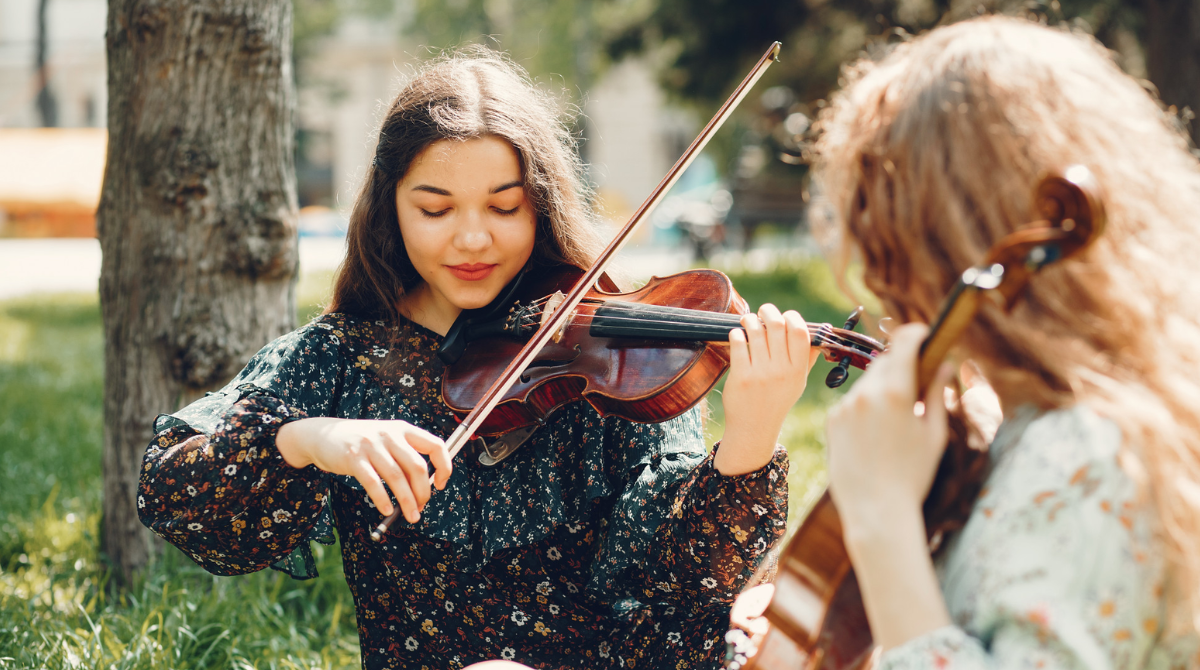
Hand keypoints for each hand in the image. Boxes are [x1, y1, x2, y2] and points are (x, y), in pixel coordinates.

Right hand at [276, 417, 450, 523]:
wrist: (324, 435)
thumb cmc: (362, 443)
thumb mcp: (387, 440)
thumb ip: (405, 456)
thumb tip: (424, 488)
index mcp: (403, 429)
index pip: (436, 445)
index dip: (444, 467)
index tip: (440, 485)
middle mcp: (390, 435)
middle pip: (417, 467)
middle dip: (423, 492)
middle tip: (421, 508)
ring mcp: (371, 445)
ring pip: (397, 478)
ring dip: (407, 502)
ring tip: (411, 516)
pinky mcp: (353, 458)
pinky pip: (373, 484)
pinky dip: (383, 500)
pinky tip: (386, 511)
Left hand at [716, 304, 819, 474]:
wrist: (754, 428)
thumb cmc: (776, 401)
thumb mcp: (797, 383)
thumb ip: (806, 360)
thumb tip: (818, 337)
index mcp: (797, 370)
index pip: (800, 332)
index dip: (793, 317)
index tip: (786, 315)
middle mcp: (781, 371)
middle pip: (777, 326)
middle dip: (768, 311)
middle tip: (763, 311)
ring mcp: (760, 373)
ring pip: (756, 331)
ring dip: (750, 320)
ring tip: (747, 320)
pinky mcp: (741, 376)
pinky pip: (739, 344)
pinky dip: (737, 334)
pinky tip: (737, 334)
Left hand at [823, 323, 954, 648]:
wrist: (874, 510)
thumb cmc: (913, 475)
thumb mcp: (934, 434)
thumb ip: (938, 394)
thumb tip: (945, 364)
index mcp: (896, 393)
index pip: (905, 344)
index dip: (916, 334)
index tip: (924, 334)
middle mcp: (866, 393)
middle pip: (886, 361)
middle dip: (901, 365)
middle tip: (917, 381)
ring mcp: (844, 406)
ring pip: (868, 383)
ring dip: (882, 389)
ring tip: (896, 420)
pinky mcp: (831, 420)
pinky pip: (852, 403)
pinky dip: (865, 408)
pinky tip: (875, 435)